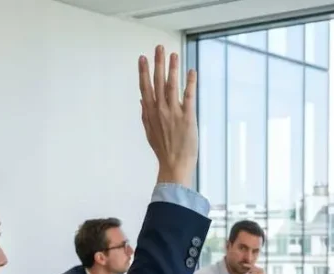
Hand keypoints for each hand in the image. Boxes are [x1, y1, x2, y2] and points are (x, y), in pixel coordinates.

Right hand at [139, 45, 196, 187]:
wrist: (174, 165)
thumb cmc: (163, 150)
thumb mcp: (149, 132)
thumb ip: (145, 115)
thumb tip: (142, 101)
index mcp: (150, 113)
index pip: (145, 87)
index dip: (143, 72)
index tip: (142, 58)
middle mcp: (160, 110)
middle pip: (158, 82)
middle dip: (158, 63)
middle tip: (159, 48)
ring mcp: (173, 113)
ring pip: (172, 86)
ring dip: (173, 69)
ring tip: (173, 55)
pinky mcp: (187, 117)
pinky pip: (189, 96)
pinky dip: (190, 83)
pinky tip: (191, 71)